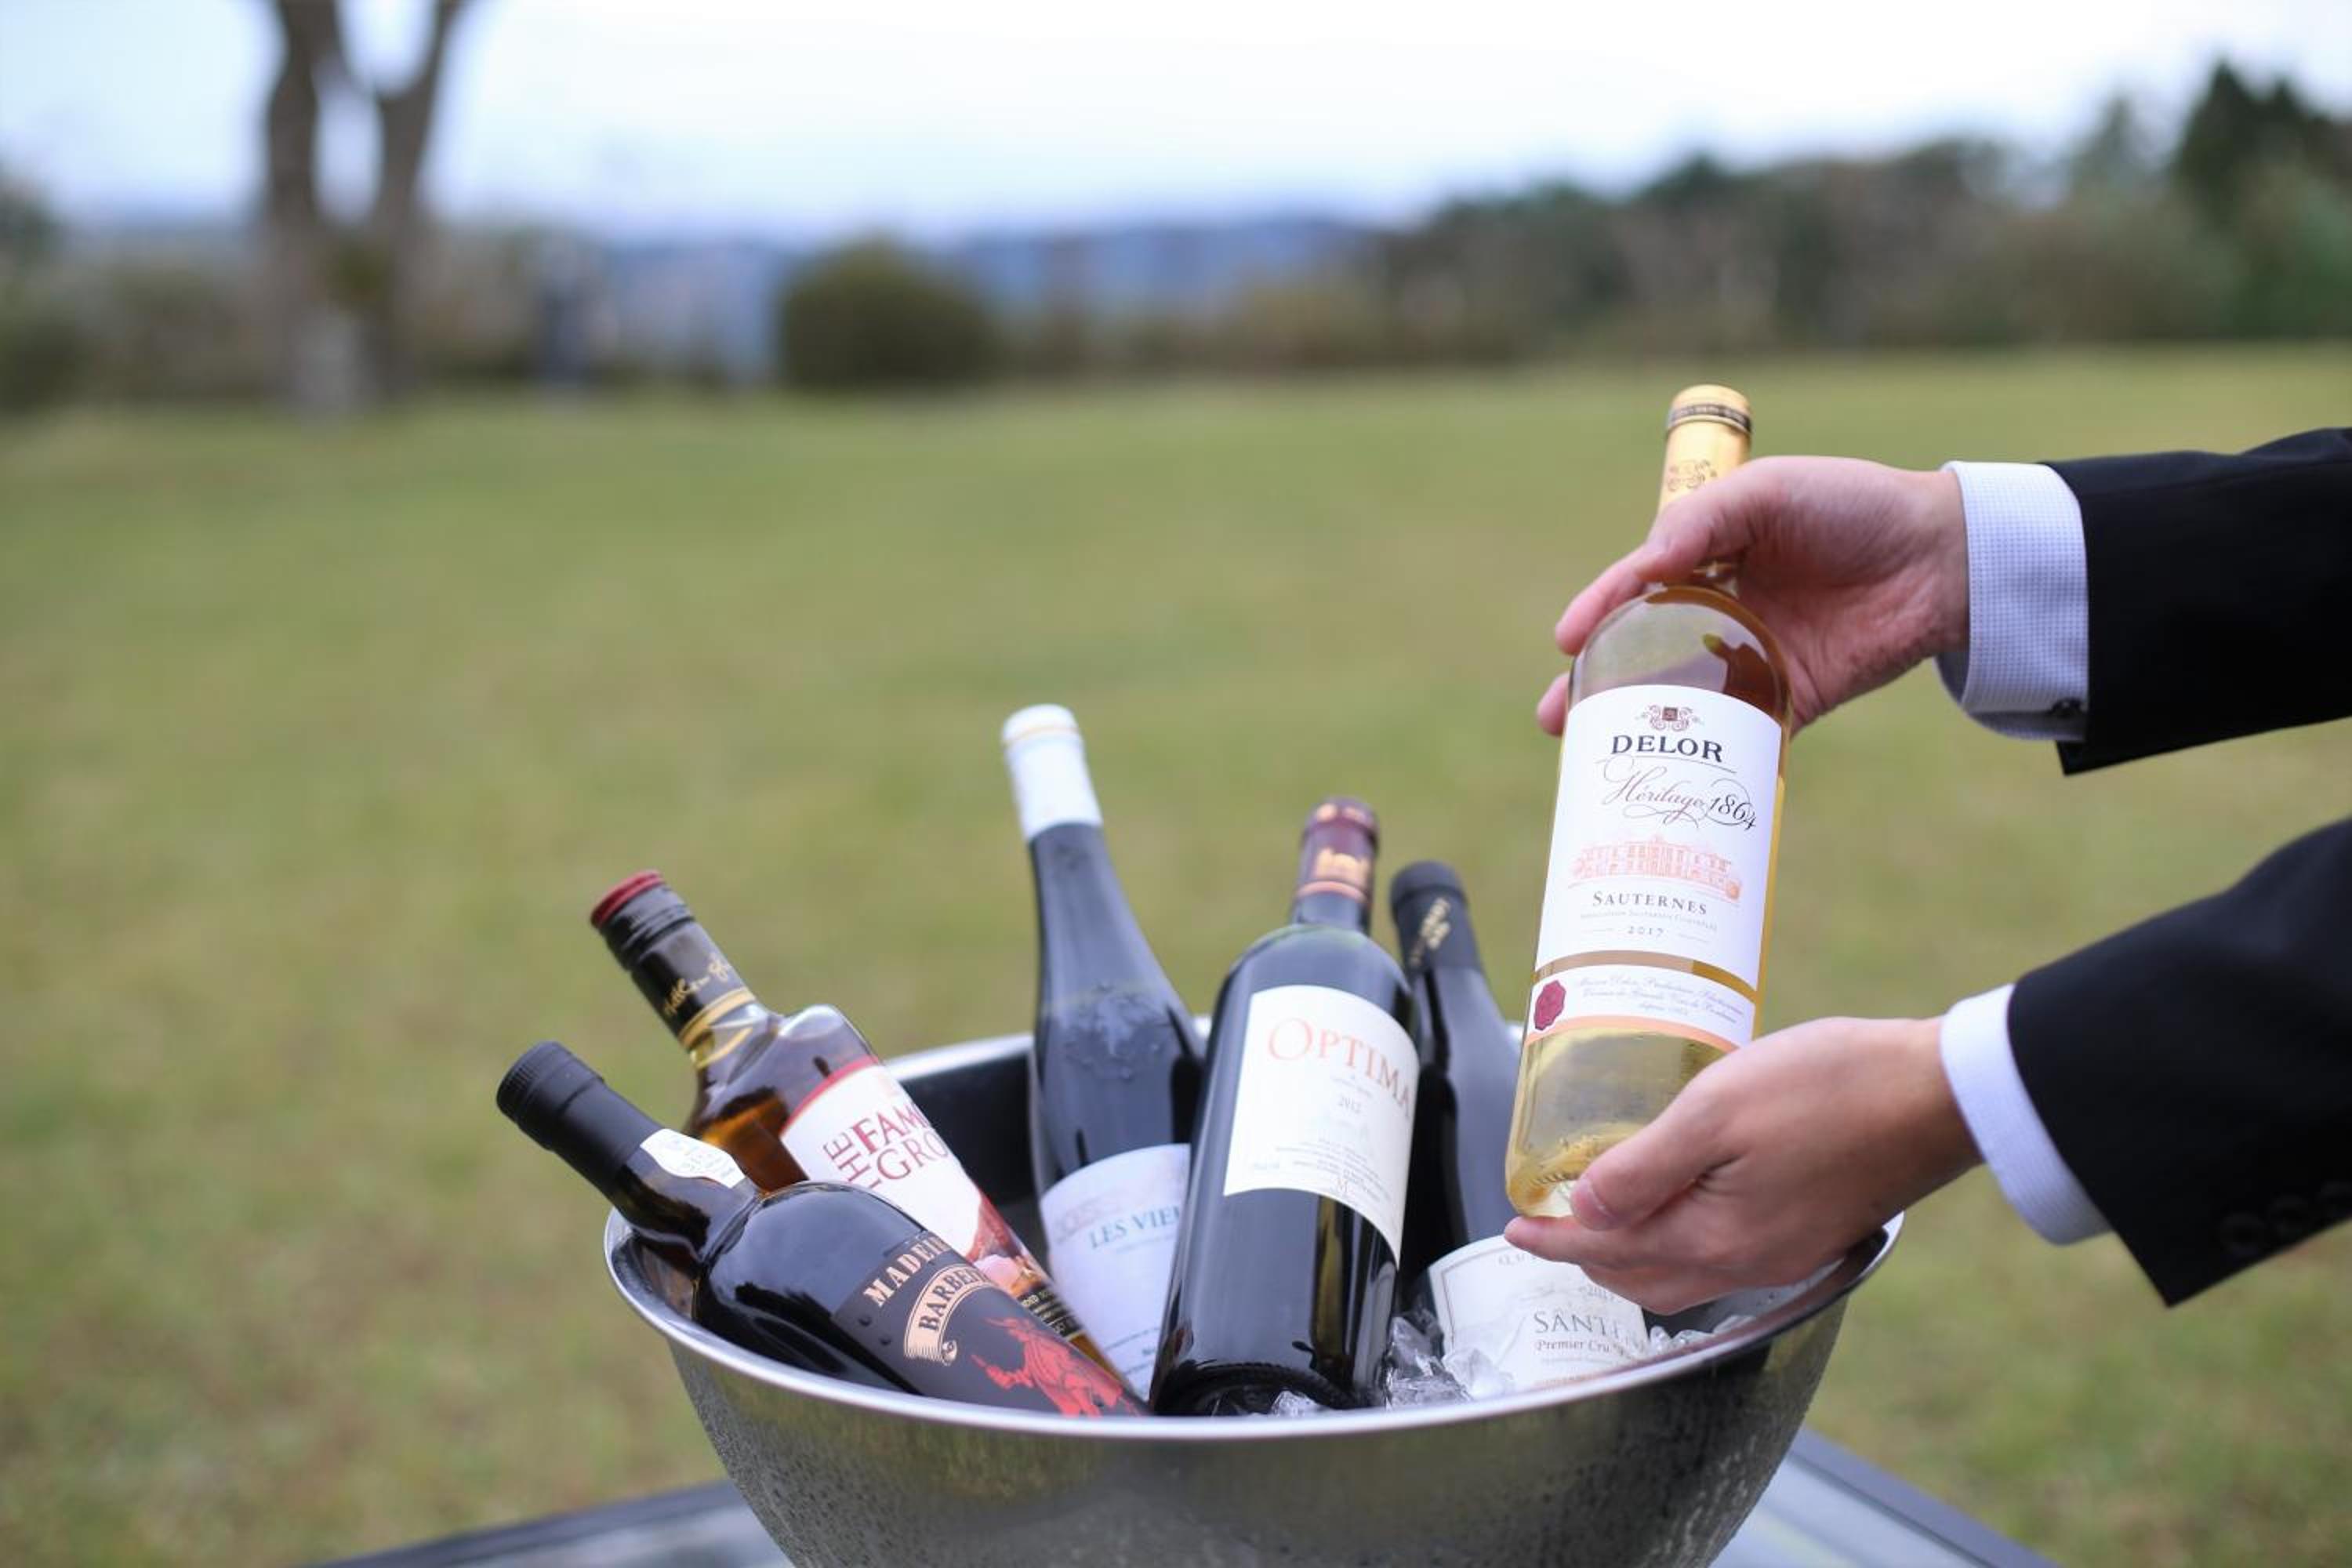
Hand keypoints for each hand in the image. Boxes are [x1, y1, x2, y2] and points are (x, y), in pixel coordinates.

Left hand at [1503, 1016, 1981, 1313]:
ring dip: (1631, 1252)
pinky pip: (1722, 1255)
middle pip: (1642, 1275)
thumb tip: (1582, 1210)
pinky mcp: (1811, 1231)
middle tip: (1546, 1225)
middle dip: (1586, 1255)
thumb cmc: (1831, 1087)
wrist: (1938, 1094)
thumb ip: (1644, 1167)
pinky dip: (1678, 1241)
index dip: (1554, 1238)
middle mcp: (1750, 1261)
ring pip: (1683, 1273)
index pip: (1609, 1249)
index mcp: (1717, 1238)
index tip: (1513, 1228)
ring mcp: (1786, 1251)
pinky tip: (1675, 1205)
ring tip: (1598, 1219)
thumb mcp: (1717, 1110)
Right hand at [1538, 458, 1968, 735]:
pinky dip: (1706, 757)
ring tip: (1594, 754)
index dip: (1599, 611)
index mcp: (1706, 556)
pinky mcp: (1793, 701)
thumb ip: (1702, 521)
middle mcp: (1720, 611)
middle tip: (1557, 719)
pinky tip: (1672, 778)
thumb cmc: (1853, 507)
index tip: (1567, 640)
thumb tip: (1642, 568)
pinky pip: (1741, 735)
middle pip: (1642, 654)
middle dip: (1595, 688)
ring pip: (1680, 700)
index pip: (1636, 588)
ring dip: (1637, 727)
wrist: (1944, 557)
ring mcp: (1753, 659)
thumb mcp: (1769, 492)